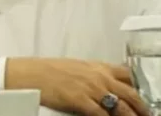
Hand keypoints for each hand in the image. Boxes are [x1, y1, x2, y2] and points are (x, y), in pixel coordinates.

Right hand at [6, 57, 147, 115]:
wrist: (30, 75)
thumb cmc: (48, 71)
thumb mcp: (76, 67)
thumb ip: (93, 74)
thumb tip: (106, 84)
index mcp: (97, 66)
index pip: (128, 75)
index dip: (138, 87)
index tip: (142, 96)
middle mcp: (98, 76)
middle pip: (131, 93)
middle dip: (142, 107)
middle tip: (146, 114)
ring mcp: (91, 89)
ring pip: (121, 106)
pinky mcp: (81, 100)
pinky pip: (102, 114)